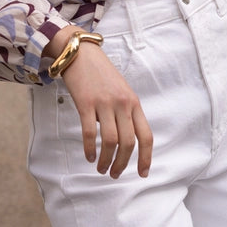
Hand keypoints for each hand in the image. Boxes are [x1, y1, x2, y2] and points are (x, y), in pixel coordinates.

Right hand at [45, 27, 152, 179]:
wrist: (79, 52)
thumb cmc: (100, 72)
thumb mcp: (121, 90)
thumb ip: (126, 111)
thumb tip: (126, 139)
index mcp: (134, 102)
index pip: (146, 135)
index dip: (146, 158)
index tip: (142, 173)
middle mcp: (122, 103)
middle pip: (128, 143)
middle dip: (122, 163)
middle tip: (114, 174)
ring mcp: (104, 103)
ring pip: (111, 141)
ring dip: (106, 160)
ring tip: (101, 168)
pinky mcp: (86, 102)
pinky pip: (89, 132)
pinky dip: (90, 149)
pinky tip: (89, 156)